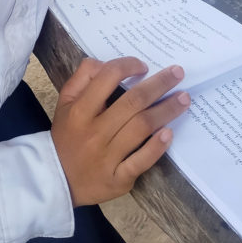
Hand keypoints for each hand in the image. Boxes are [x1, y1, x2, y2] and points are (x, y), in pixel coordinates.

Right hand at [51, 57, 189, 206]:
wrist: (58, 179)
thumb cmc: (67, 135)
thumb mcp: (65, 102)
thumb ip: (82, 77)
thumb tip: (105, 63)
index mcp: (80, 110)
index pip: (107, 78)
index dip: (128, 66)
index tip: (144, 66)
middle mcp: (94, 132)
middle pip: (133, 103)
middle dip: (159, 84)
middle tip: (178, 73)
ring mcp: (107, 157)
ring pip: (141, 128)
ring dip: (166, 111)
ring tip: (183, 99)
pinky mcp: (117, 179)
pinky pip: (141, 161)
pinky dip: (156, 147)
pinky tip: (169, 133)